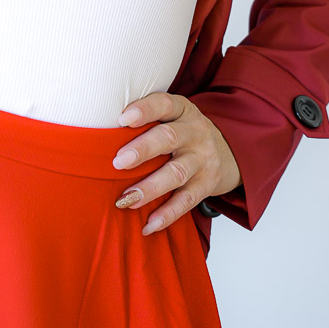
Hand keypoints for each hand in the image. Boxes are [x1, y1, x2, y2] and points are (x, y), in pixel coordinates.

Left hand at [111, 91, 241, 236]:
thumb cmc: (184, 133)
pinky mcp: (208, 184)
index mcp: (182, 110)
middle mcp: (195, 132)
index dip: (145, 110)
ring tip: (126, 199)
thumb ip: (147, 122)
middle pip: (169, 138)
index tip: (122, 119)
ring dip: (150, 188)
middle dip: (143, 150)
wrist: (229, 152)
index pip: (165, 103)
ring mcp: (203, 159)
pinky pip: (187, 200)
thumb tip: (99, 137)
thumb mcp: (173, 118)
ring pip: (176, 173)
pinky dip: (167, 214)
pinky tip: (149, 224)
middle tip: (119, 162)